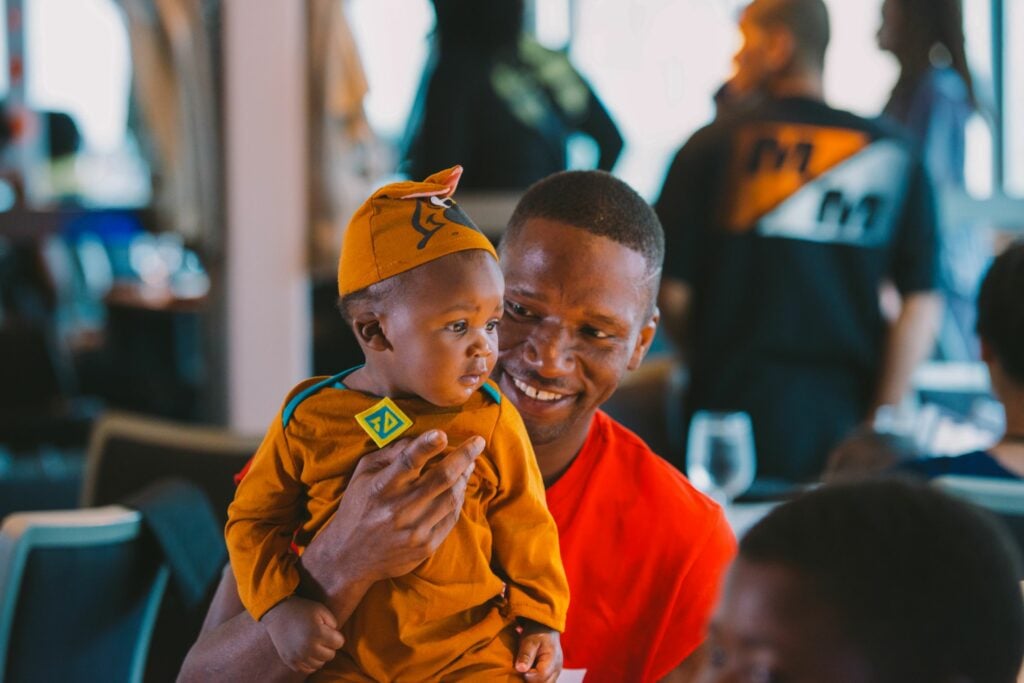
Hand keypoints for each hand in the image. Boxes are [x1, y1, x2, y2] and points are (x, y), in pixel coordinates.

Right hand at [261, 596, 343, 673]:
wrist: (277, 612)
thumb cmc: (302, 609)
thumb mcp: (321, 609)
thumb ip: (333, 623)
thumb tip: (336, 637)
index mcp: (317, 633)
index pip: (339, 643)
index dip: (336, 636)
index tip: (329, 630)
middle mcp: (308, 647)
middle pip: (330, 655)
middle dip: (329, 646)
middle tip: (321, 637)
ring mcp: (298, 656)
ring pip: (319, 664)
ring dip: (320, 655)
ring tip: (315, 644)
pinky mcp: (290, 661)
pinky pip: (307, 669)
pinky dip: (309, 662)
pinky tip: (308, 652)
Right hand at [300, 429, 482, 602]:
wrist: (350, 556)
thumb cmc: (358, 507)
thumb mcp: (363, 474)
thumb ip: (390, 454)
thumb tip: (420, 438)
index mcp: (381, 488)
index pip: (408, 462)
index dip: (426, 446)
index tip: (442, 434)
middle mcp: (399, 509)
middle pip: (441, 478)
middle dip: (464, 456)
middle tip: (478, 442)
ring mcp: (414, 529)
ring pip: (451, 497)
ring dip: (464, 477)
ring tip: (469, 464)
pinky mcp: (425, 546)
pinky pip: (451, 517)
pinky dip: (458, 499)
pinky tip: (459, 487)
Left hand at [514, 620, 561, 682]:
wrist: (545, 626)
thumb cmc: (536, 631)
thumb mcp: (529, 640)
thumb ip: (526, 655)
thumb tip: (520, 669)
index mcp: (552, 660)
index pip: (541, 676)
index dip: (527, 676)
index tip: (519, 668)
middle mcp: (556, 669)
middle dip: (531, 681)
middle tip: (522, 670)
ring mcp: (555, 672)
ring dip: (533, 681)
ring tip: (526, 670)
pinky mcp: (551, 672)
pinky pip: (544, 681)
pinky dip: (536, 679)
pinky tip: (528, 672)